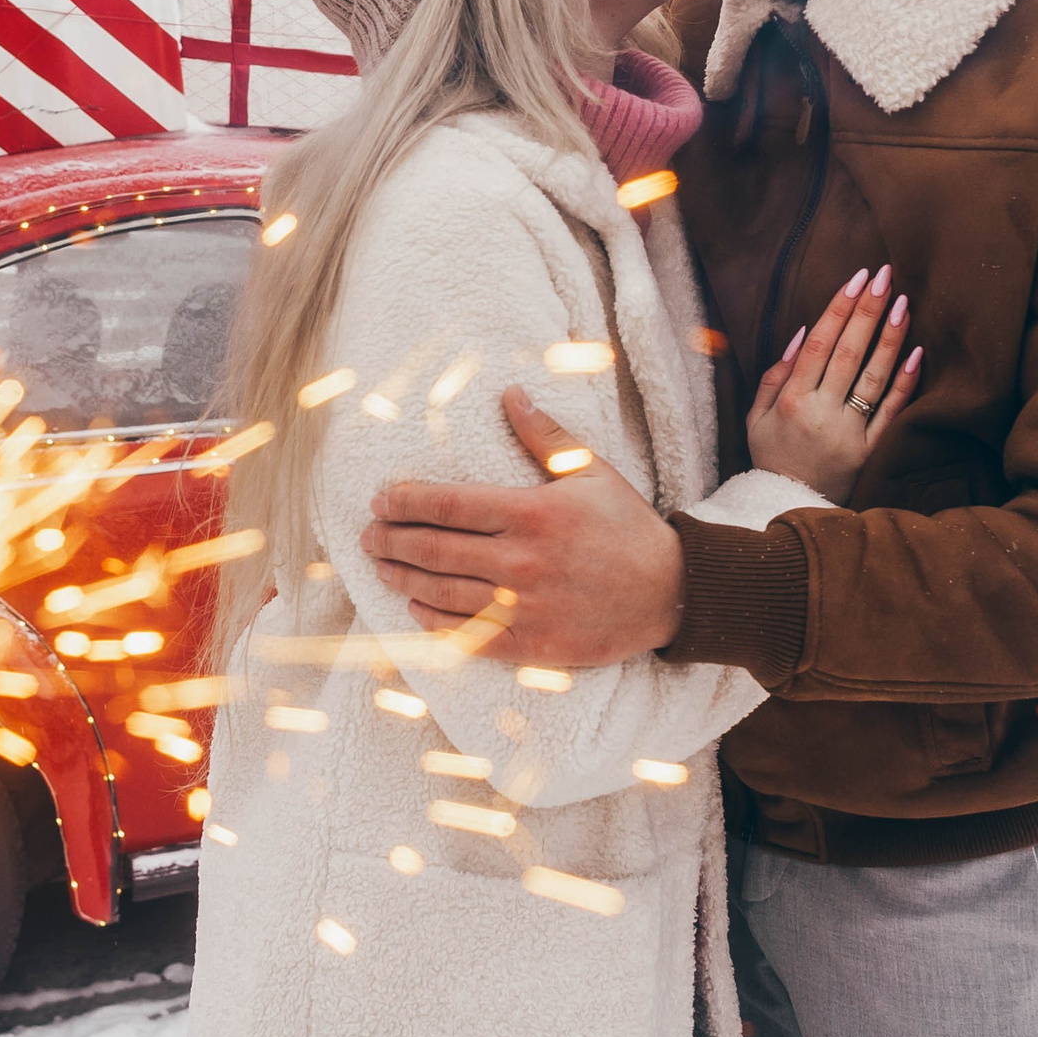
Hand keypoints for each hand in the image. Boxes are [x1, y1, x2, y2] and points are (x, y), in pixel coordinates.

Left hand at [361, 387, 684, 665]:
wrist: (670, 594)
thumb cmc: (628, 528)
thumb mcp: (591, 471)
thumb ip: (544, 435)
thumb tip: (511, 393)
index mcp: (532, 514)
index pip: (448, 505)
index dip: (405, 501)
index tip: (381, 497)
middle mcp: (521, 561)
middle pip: (434, 550)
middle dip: (392, 539)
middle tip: (367, 534)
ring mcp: (524, 607)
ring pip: (443, 593)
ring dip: (403, 578)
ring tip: (380, 566)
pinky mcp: (531, 644)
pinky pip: (468, 636)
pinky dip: (434, 622)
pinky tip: (415, 608)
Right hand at [747, 264, 921, 500]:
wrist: (786, 506)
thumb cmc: (771, 455)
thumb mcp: (756, 417)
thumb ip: (775, 375)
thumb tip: (804, 334)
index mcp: (790, 400)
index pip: (820, 344)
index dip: (839, 308)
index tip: (856, 278)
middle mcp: (820, 412)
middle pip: (849, 352)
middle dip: (867, 310)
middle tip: (885, 276)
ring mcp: (848, 432)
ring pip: (873, 377)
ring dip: (890, 338)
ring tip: (903, 304)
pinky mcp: (869, 451)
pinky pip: (891, 413)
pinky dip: (904, 383)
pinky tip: (917, 354)